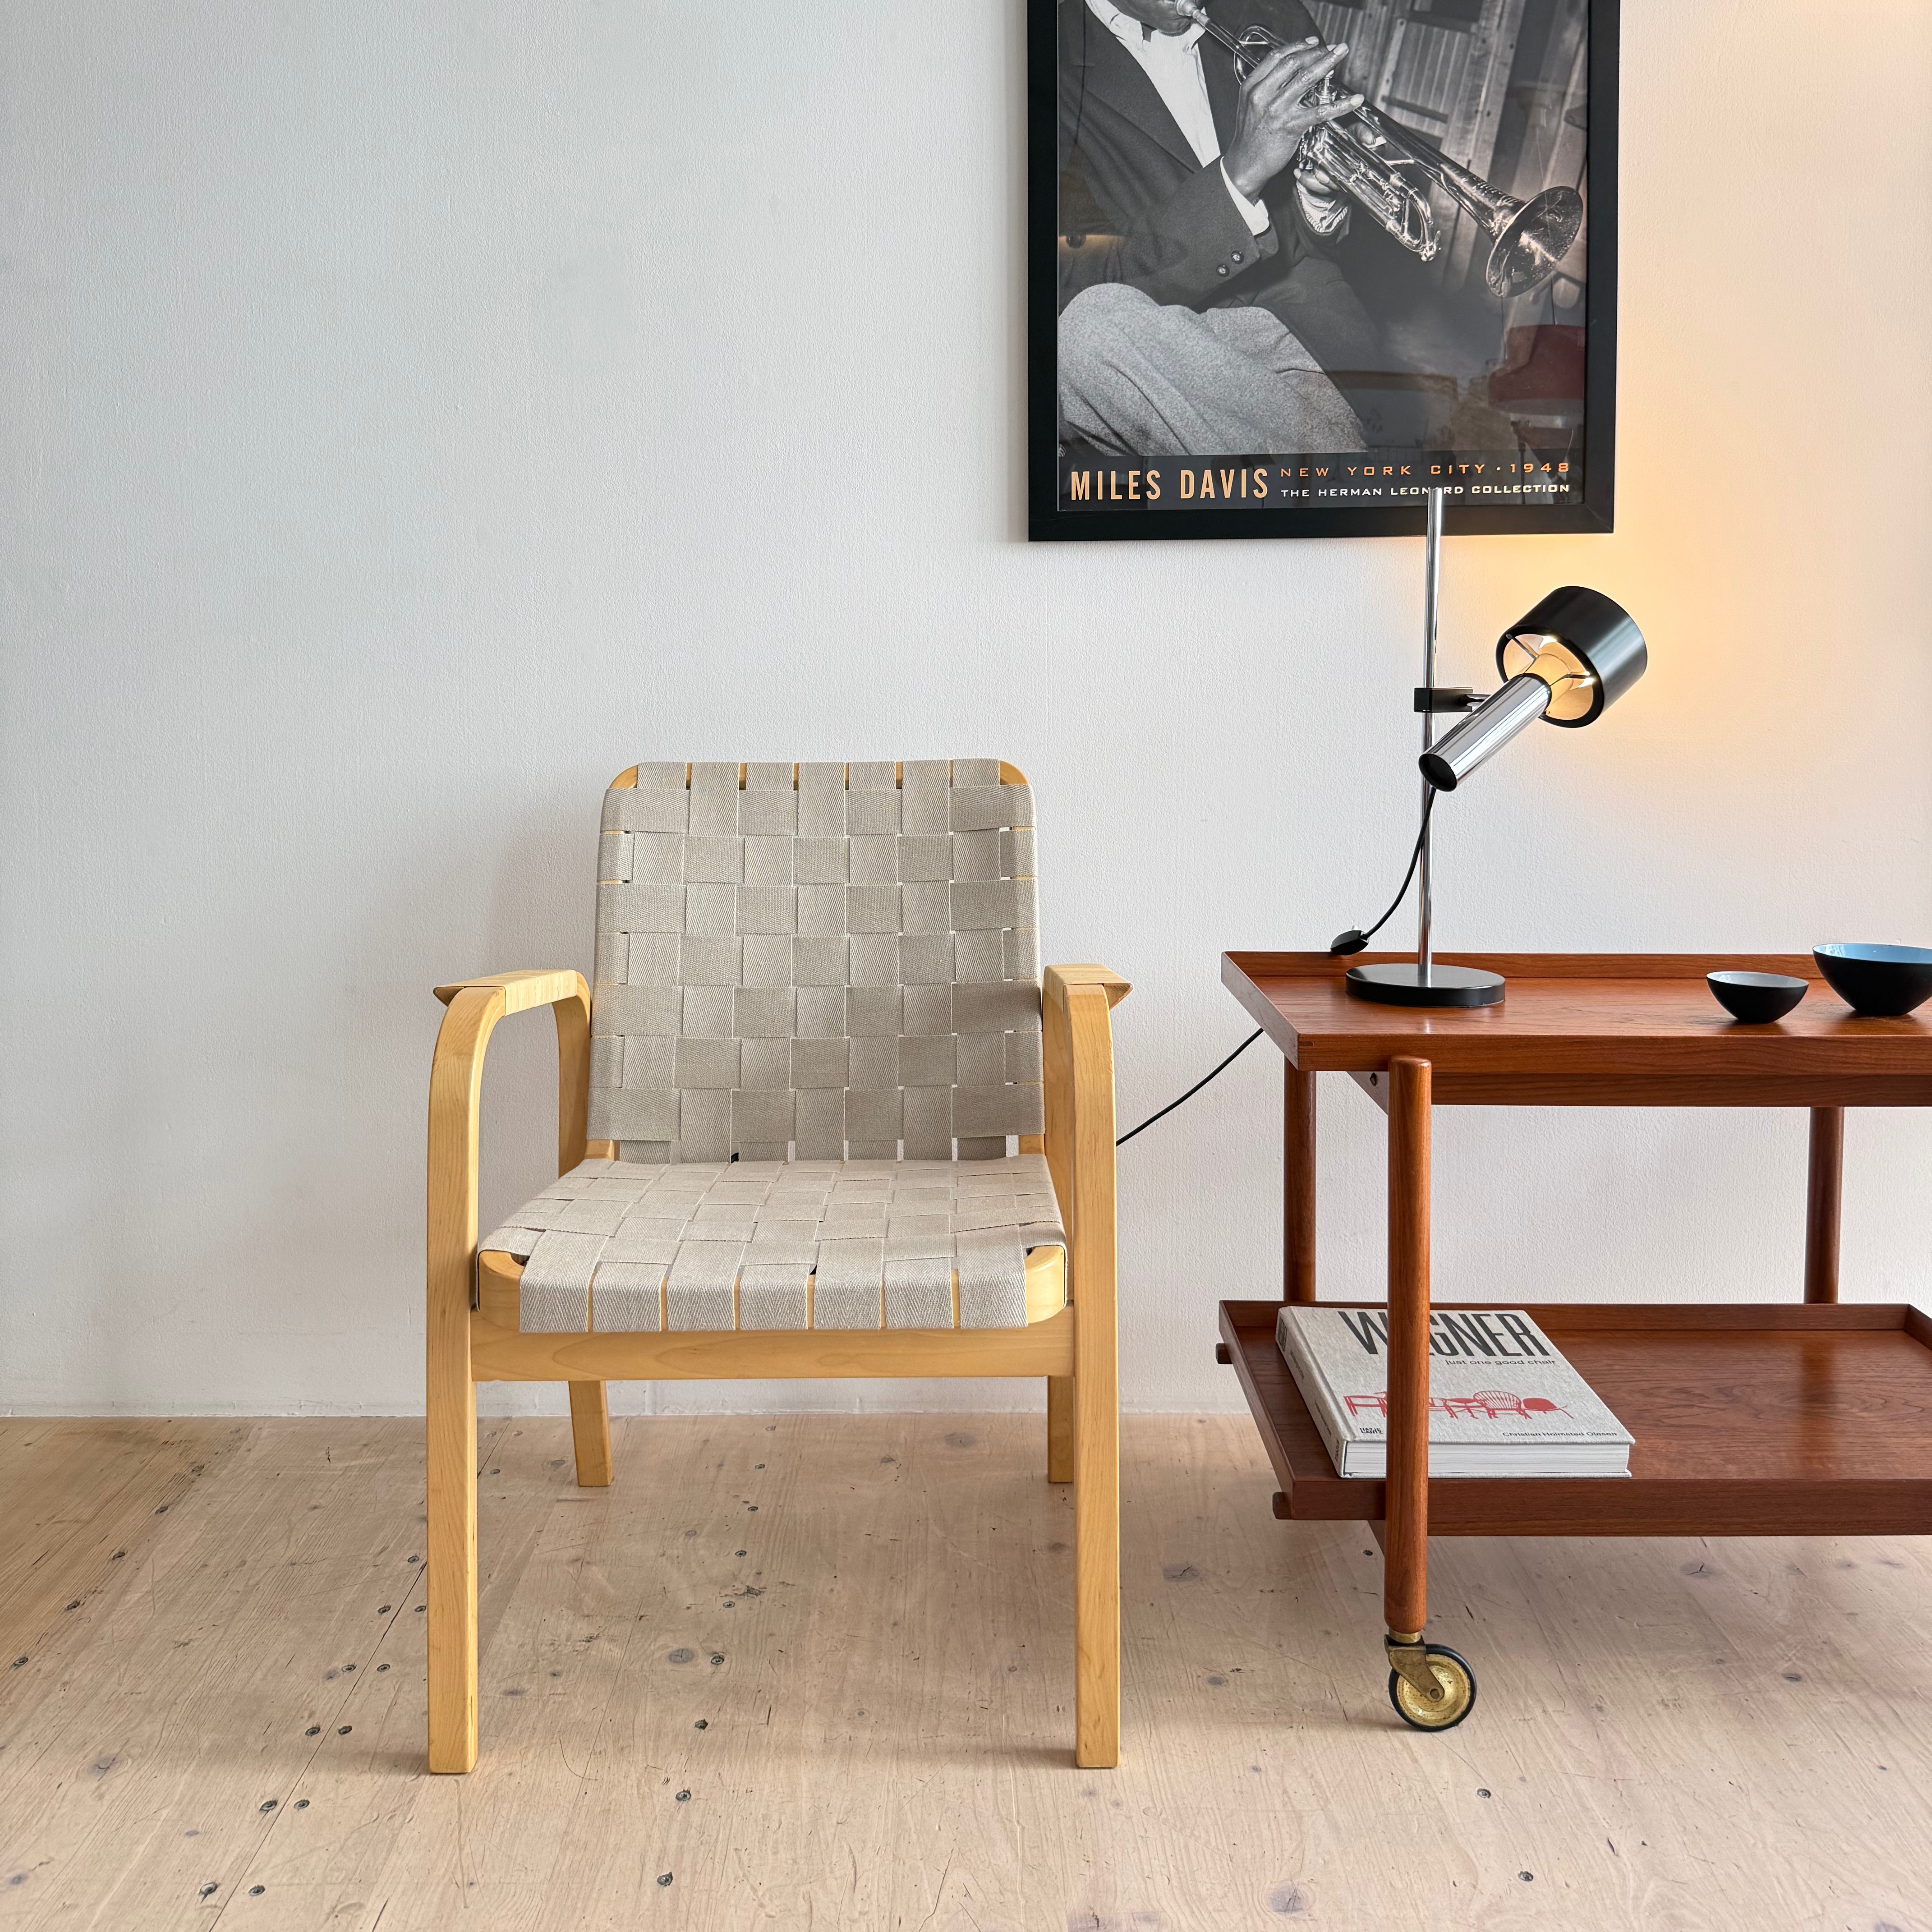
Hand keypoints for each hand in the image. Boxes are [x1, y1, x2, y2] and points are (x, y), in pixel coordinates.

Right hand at [1220, 38, 1361, 202]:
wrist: (1244, 165)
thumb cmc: (1250, 138)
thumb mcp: (1250, 105)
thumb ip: (1265, 87)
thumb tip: (1289, 73)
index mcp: (1252, 86)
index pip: (1277, 57)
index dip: (1298, 46)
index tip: (1313, 43)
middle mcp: (1263, 95)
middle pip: (1293, 62)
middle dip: (1316, 51)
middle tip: (1332, 48)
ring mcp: (1277, 110)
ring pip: (1306, 78)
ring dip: (1327, 62)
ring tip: (1341, 54)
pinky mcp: (1290, 127)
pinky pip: (1319, 111)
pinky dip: (1340, 105)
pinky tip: (1354, 101)